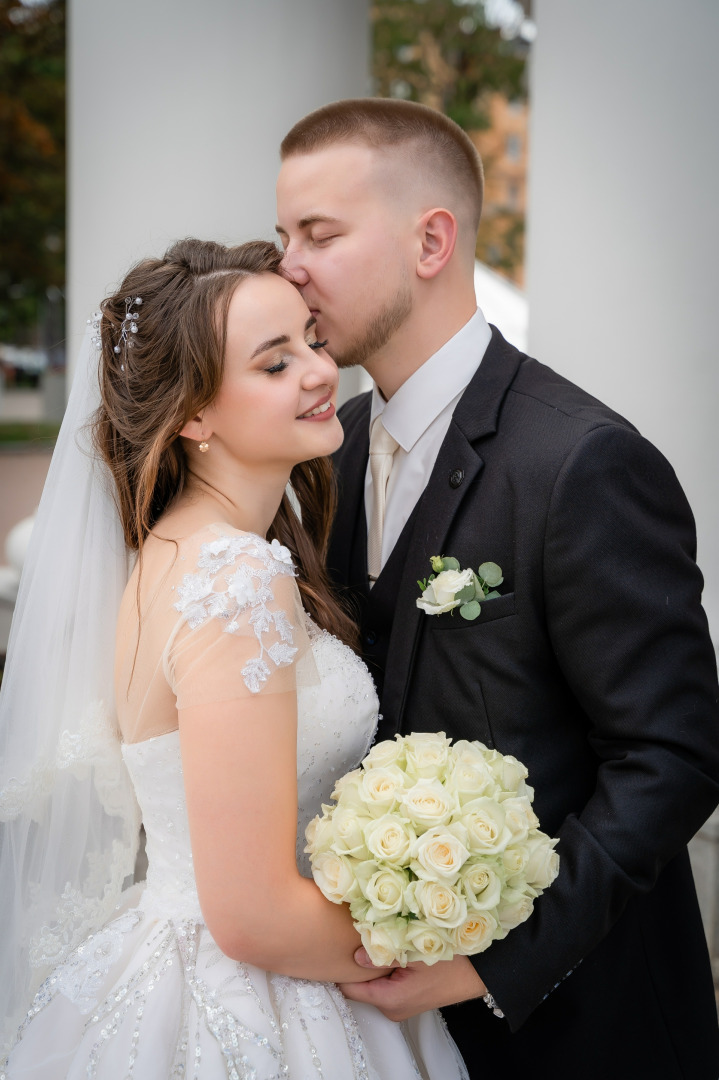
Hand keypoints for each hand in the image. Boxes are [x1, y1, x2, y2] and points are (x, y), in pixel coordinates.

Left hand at [338, 948, 486, 1021]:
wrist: (480, 972)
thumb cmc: (452, 961)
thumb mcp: (416, 951)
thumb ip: (384, 954)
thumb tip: (356, 956)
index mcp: (390, 1000)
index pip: (349, 989)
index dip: (341, 967)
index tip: (338, 945)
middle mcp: (392, 1009)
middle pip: (359, 985)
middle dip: (358, 963)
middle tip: (361, 936)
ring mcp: (399, 1006)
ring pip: (373, 983)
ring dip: (374, 964)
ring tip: (380, 940)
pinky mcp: (407, 999)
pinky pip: (385, 984)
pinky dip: (385, 968)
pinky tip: (394, 950)